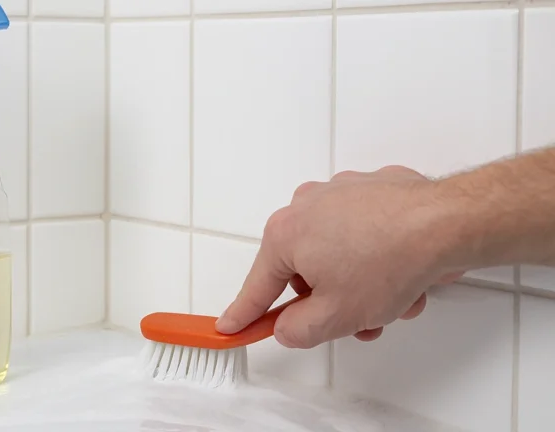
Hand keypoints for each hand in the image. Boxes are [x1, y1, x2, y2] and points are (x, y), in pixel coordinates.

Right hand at [215, 166, 462, 347]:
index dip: (244, 313)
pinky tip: (404, 270)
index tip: (230, 325)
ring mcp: (338, 193)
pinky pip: (362, 233)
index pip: (257, 286)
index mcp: (285, 234)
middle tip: (357, 318)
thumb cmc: (390, 260)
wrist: (446, 223)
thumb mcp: (334, 317)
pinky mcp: (370, 189)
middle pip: (303, 271)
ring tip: (394, 299)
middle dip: (330, 300)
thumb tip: (287, 326)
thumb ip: (297, 330)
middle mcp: (305, 206)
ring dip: (360, 284)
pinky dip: (377, 255)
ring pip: (337, 255)